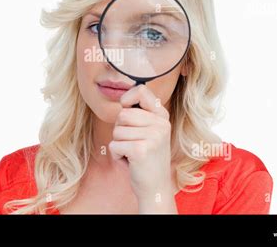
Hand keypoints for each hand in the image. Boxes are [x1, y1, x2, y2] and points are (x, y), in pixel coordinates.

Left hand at [108, 84, 176, 212]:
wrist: (155, 187)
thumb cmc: (146, 157)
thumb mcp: (149, 131)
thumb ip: (139, 114)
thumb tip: (122, 96)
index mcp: (162, 116)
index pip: (141, 90)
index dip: (127, 99)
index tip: (126, 109)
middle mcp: (161, 124)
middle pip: (122, 114)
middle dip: (120, 130)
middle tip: (132, 143)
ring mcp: (153, 137)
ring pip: (117, 131)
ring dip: (119, 144)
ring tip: (133, 154)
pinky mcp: (141, 150)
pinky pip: (114, 145)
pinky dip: (117, 155)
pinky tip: (130, 162)